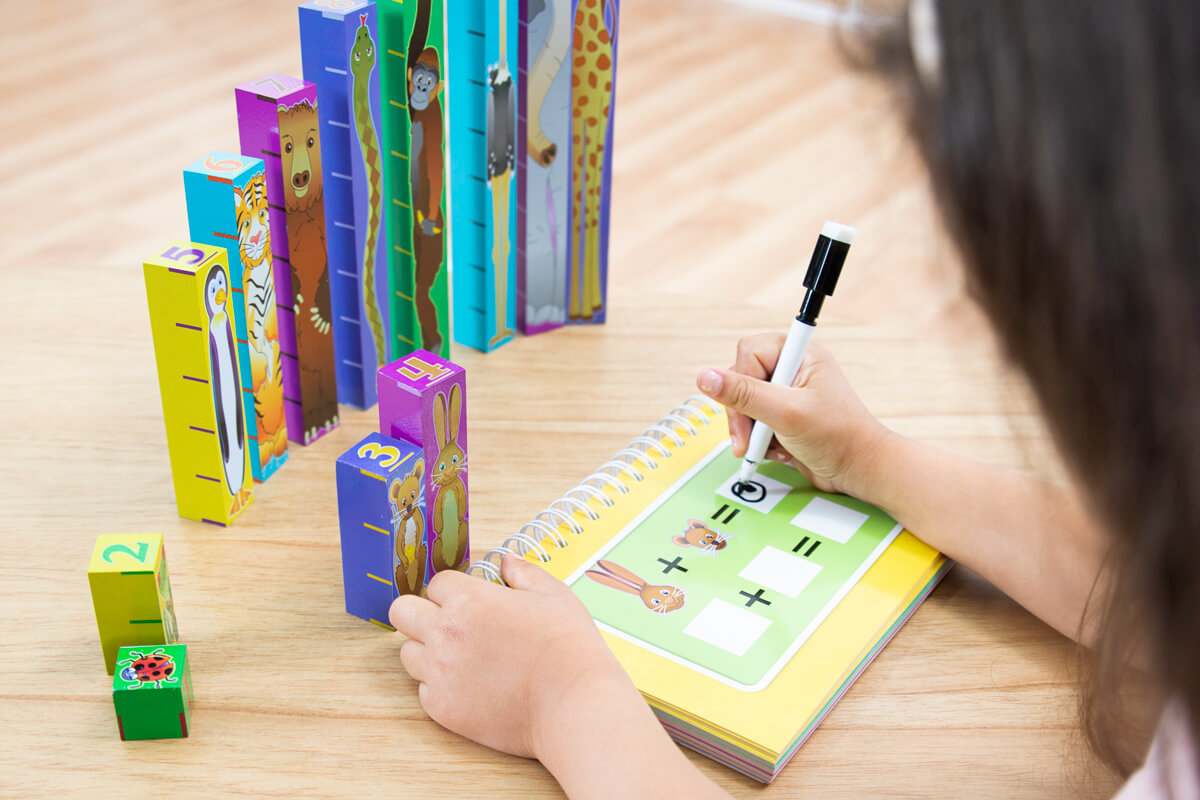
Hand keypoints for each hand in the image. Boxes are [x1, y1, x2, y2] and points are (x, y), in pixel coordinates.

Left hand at [389, 555, 633, 759]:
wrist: (573, 703)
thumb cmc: (568, 647)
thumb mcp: (553, 595)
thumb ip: (523, 573)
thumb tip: (507, 560)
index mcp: (469, 599)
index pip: (437, 583)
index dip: (455, 591)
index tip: (472, 603)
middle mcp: (445, 633)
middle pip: (401, 612)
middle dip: (422, 613)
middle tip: (449, 625)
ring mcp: (439, 673)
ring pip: (407, 653)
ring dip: (427, 651)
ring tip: (462, 659)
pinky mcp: (442, 709)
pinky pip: (423, 691)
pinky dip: (440, 687)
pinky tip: (471, 687)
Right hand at [696, 336, 890, 496]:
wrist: (860, 471)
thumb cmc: (839, 437)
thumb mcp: (786, 413)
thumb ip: (743, 394)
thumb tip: (705, 377)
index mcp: (799, 353)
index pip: (747, 353)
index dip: (741, 384)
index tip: (750, 414)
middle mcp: (791, 368)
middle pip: (739, 380)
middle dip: (744, 415)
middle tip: (751, 441)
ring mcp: (786, 393)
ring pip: (743, 405)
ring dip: (752, 432)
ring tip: (772, 447)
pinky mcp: (782, 415)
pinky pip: (753, 423)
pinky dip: (761, 441)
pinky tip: (779, 450)